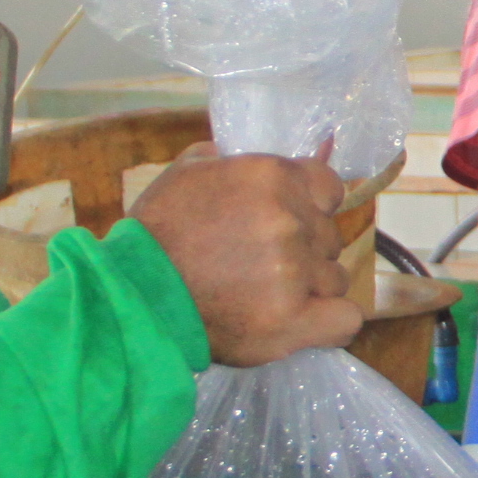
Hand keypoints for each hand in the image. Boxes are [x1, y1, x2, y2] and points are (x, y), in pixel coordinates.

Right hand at [125, 145, 362, 365]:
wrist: (131, 295)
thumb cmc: (155, 233)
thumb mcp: (187, 173)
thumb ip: (230, 159)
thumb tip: (252, 154)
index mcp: (272, 177)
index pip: (330, 187)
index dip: (313, 207)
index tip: (292, 223)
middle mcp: (290, 220)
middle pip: (330, 236)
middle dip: (306, 250)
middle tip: (264, 266)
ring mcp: (294, 271)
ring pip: (335, 278)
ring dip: (312, 288)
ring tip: (268, 298)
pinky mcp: (292, 320)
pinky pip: (346, 319)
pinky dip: (330, 322)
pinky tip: (304, 322)